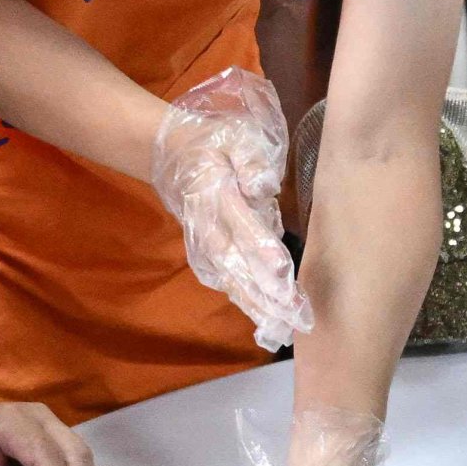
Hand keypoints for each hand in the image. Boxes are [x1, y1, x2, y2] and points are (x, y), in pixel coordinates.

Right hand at [151, 68, 312, 351]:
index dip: (260, 247)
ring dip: (259, 306)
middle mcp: (209, 226)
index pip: (240, 223)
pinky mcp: (207, 255)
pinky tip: (270, 326)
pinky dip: (248, 305)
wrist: (170, 154)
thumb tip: (264, 185)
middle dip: (267, 292)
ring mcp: (205, 244)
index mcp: (216, 194)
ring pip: (233, 280)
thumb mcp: (233, 136)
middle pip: (238, 263)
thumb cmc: (213, 142)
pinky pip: (228, 283)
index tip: (281, 270)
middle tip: (296, 315)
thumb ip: (250, 158)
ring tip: (287, 329)